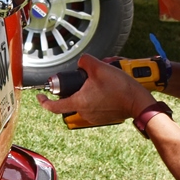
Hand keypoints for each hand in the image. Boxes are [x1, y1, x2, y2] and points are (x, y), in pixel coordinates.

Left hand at [36, 53, 155, 125]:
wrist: (139, 102)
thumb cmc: (120, 87)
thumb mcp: (99, 67)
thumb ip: (85, 61)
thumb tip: (81, 62)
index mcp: (78, 102)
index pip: (53, 107)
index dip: (43, 102)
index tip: (39, 98)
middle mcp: (84, 112)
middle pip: (70, 100)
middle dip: (73, 89)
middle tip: (82, 80)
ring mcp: (94, 117)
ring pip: (83, 103)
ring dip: (86, 93)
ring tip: (99, 84)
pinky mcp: (103, 118)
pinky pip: (94, 107)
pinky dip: (95, 98)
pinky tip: (106, 90)